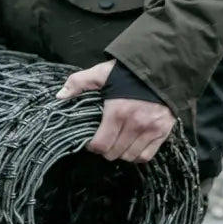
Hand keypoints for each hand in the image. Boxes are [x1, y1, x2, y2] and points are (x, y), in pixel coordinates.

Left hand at [56, 60, 175, 164]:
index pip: (101, 145)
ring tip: (118, 141)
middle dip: (106, 149)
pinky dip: (137, 154)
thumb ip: (79, 82)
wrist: (162, 66)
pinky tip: (133, 145)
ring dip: (121, 152)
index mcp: (118, 111)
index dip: (93, 146)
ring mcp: (151, 130)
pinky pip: (146, 156)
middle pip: (114, 153)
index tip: (92, 140)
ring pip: (129, 157)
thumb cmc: (129, 72)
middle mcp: (135, 124)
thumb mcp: (102, 72)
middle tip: (105, 139)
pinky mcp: (163, 132)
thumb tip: (60, 95)